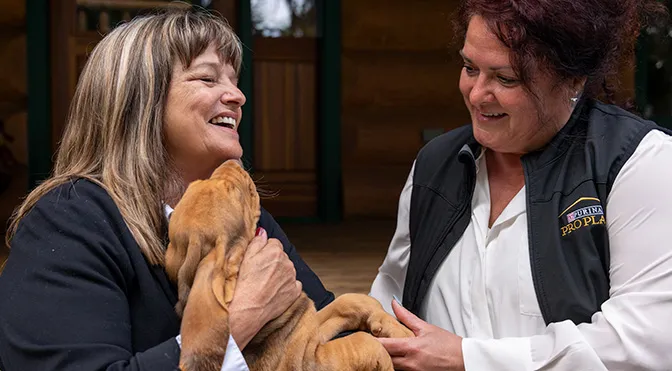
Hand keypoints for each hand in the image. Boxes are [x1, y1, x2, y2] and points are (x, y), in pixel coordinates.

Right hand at [228, 227, 301, 348]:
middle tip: (259, 274)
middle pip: (281, 256)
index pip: (273, 243)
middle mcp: (287, 262)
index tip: (256, 262)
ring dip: (279, 274)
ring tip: (264, 284)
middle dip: (272, 262)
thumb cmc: (242, 285)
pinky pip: (293, 284)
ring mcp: (292, 277)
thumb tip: (263, 232)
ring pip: (287, 270)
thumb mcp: (244, 258)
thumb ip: (256, 242)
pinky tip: (274, 291)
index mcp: (274, 251)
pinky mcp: (294, 291)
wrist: (247, 311)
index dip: (264, 252)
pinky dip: (286, 286)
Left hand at [377, 300, 464, 370]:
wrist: (465, 361)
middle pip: (384, 359)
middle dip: (376, 351)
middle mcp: (411, 363)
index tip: (364, 336)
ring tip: (383, 350)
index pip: (384, 345)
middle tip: (370, 342)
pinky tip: (395, 359)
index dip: (372, 341)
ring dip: (386, 358)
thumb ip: (407, 317)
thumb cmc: (449, 346)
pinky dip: (396, 365)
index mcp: (412, 348)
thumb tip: (395, 305)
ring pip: (391, 367)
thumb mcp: (427, 328)